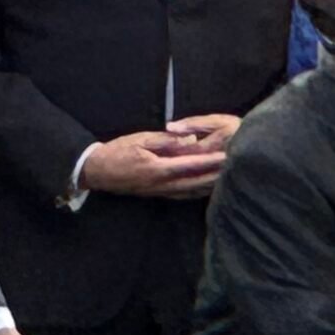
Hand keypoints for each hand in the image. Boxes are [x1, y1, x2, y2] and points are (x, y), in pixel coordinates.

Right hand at [81, 129, 226, 199]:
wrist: (98, 171)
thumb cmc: (118, 151)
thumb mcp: (140, 139)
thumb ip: (166, 140)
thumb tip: (189, 139)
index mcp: (158, 168)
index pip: (191, 165)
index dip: (211, 161)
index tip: (228, 156)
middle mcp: (162, 184)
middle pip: (197, 182)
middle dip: (217, 175)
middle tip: (237, 168)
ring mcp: (161, 192)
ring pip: (192, 191)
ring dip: (211, 185)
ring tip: (229, 178)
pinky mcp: (159, 194)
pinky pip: (184, 195)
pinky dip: (199, 191)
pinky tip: (209, 188)